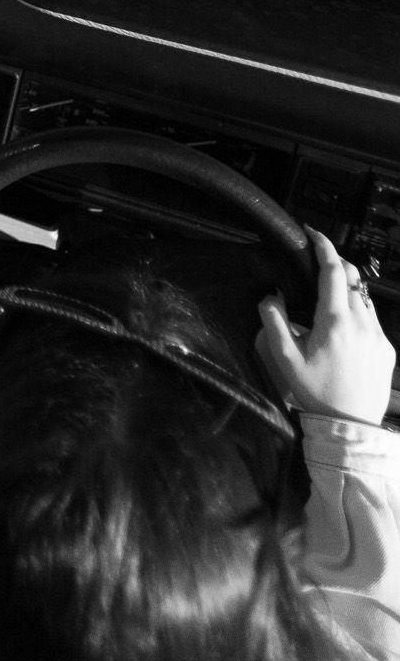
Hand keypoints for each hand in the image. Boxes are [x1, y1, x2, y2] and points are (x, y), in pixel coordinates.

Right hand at [256, 228, 395, 426]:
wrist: (350, 427)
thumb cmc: (316, 393)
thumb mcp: (285, 359)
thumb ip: (274, 321)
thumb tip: (272, 295)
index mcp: (335, 322)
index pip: (333, 271)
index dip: (324, 247)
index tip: (313, 234)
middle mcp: (361, 324)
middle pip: (352, 278)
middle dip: (335, 263)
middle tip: (317, 262)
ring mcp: (378, 336)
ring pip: (364, 297)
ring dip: (347, 289)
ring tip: (327, 298)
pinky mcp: (387, 349)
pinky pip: (372, 319)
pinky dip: (357, 312)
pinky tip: (342, 328)